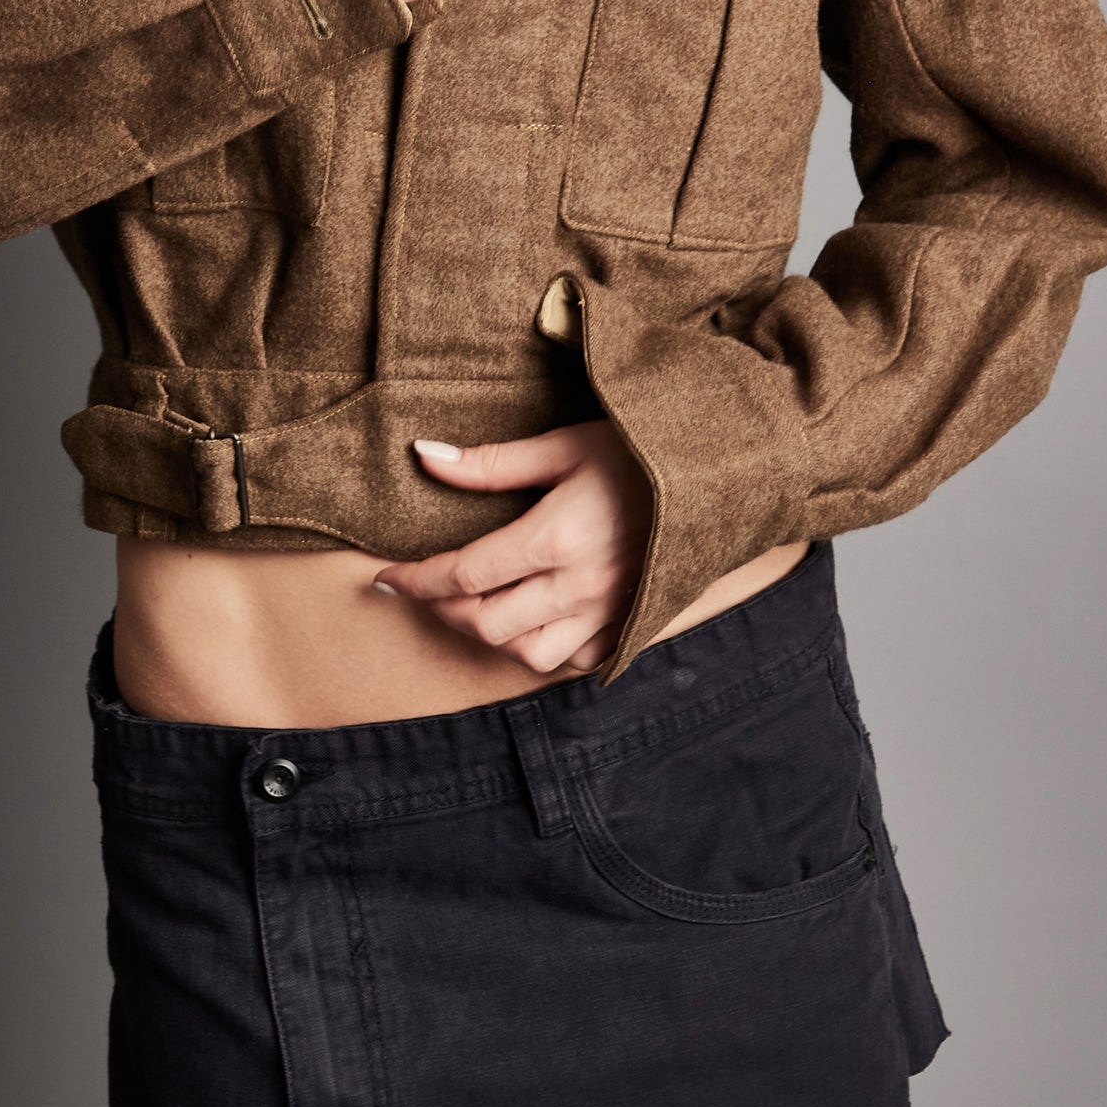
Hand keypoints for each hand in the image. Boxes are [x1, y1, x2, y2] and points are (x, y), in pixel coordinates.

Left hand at [372, 421, 652, 675]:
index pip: (465, 574)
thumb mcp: (565, 445)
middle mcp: (581, 585)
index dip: (417, 579)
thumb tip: (424, 457)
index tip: (385, 576)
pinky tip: (527, 623)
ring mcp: (609, 612)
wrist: (722, 475)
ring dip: (487, 635)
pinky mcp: (630, 624)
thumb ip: (491, 463)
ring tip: (470, 606)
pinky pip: (573, 661)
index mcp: (557, 537)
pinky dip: (540, 650)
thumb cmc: (641, 450)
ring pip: (527, 653)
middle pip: (486, 622)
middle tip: (423, 588)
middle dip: (442, 609)